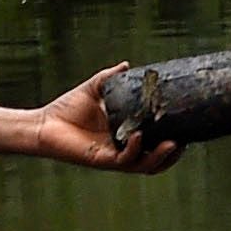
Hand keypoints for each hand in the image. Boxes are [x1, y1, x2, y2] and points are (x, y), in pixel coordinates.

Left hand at [38, 64, 180, 173]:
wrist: (44, 123)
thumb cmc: (67, 108)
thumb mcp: (95, 89)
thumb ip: (112, 78)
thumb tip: (128, 65)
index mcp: (124, 136)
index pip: (154, 144)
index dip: (171, 142)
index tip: (187, 130)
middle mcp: (122, 150)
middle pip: (155, 161)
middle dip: (171, 155)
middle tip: (184, 142)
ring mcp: (113, 157)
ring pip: (144, 165)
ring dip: (159, 157)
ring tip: (172, 145)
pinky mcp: (101, 160)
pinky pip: (124, 160)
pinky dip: (135, 149)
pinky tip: (139, 136)